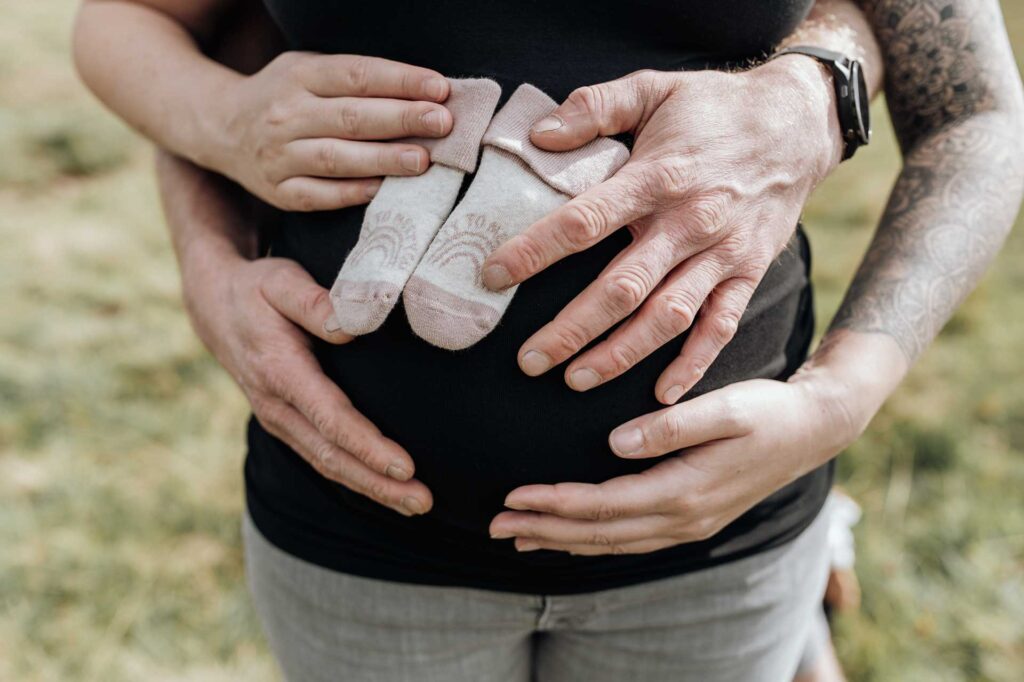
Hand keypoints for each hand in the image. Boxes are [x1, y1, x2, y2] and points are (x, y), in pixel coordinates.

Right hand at [184, 253, 431, 516]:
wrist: (215, 307)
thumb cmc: (256, 290)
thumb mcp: (281, 281)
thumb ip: (315, 302)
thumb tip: (351, 326)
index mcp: (280, 371)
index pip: (329, 418)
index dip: (367, 445)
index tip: (405, 465)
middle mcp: (277, 406)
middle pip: (332, 456)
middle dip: (379, 483)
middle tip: (423, 502)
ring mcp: (279, 421)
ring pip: (328, 465)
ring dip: (373, 489)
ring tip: (416, 505)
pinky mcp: (287, 425)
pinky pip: (322, 459)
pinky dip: (356, 479)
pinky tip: (387, 490)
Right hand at [211, 53, 452, 210]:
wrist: (219, 127)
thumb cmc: (285, 97)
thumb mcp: (310, 71)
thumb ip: (357, 81)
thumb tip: (425, 94)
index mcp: (299, 75)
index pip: (357, 75)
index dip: (401, 81)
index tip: (440, 89)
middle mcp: (286, 115)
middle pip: (351, 117)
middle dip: (402, 119)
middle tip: (442, 123)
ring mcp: (280, 156)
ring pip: (337, 158)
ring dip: (384, 160)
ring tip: (423, 160)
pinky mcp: (279, 192)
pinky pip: (321, 195)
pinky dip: (354, 193)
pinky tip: (385, 190)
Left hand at [483, 57, 842, 403]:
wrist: (801, 122)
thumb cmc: (715, 107)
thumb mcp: (654, 87)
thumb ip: (594, 106)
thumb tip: (537, 137)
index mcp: (657, 177)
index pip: (585, 220)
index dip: (535, 250)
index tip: (493, 276)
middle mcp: (689, 222)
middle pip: (622, 286)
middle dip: (572, 328)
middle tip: (529, 359)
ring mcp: (722, 253)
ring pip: (667, 316)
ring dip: (621, 354)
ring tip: (576, 381)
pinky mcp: (749, 272)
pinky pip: (722, 327)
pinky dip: (695, 365)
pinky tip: (662, 397)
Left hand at [489, 366, 867, 554]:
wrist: (812, 429)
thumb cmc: (766, 411)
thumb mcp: (723, 408)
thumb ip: (670, 426)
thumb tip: (615, 441)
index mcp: (685, 489)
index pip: (605, 504)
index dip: (556, 503)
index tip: (513, 495)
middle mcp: (683, 517)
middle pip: (600, 532)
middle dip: (545, 529)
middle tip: (496, 525)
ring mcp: (688, 525)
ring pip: (612, 543)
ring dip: (563, 540)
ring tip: (519, 536)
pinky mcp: (691, 519)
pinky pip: (631, 540)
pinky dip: (593, 540)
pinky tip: (570, 536)